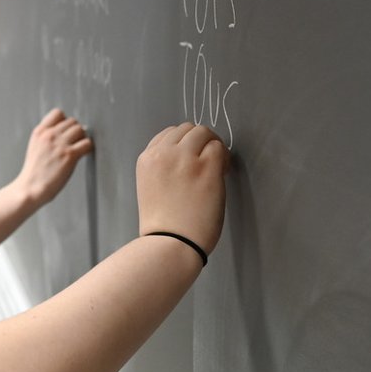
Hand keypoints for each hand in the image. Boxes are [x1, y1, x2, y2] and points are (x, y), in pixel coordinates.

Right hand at [14, 109, 92, 206]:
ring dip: (82, 138)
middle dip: (75, 131)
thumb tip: (64, 133)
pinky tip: (83, 154)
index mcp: (39, 132)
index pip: (58, 113)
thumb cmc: (34, 172)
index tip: (67, 131)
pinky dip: (88, 148)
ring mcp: (60, 144)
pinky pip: (87, 143)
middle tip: (75, 142)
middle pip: (72, 122)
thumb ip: (46, 138)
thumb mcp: (35, 147)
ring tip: (79, 148)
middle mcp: (50, 135)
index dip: (65, 122)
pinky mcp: (70, 155)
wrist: (30, 188)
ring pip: (81, 130)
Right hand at [135, 123, 229, 252]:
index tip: (191, 159)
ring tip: (215, 167)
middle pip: (187, 129)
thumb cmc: (162, 224)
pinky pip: (219, 148)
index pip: (168, 134)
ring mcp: (186, 159)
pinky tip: (222, 174)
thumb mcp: (151, 187)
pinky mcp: (207, 168)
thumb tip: (188, 156)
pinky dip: (223, 157)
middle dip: (199, 142)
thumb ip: (163, 167)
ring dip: (212, 146)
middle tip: (207, 162)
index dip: (184, 144)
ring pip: (204, 132)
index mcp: (147, 159)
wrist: (171, 242)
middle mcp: (164, 153)